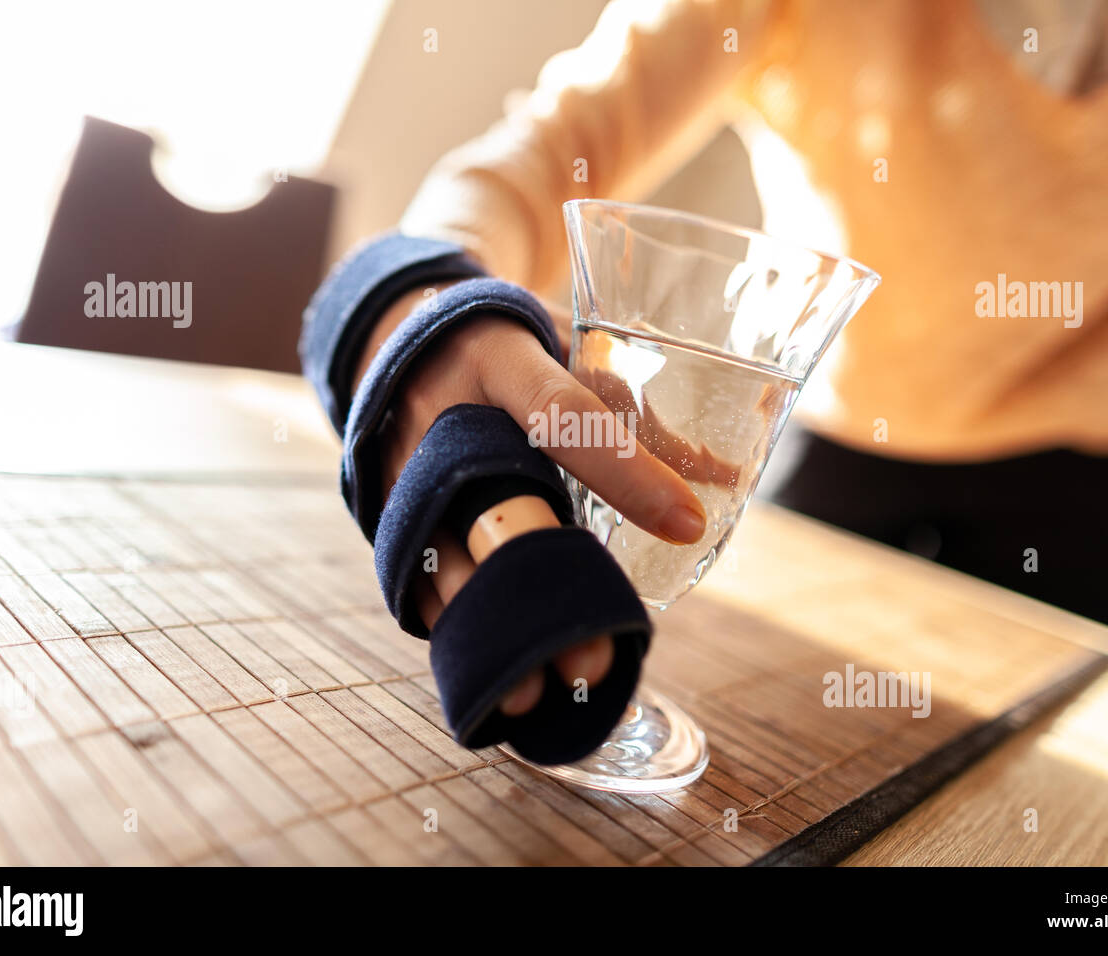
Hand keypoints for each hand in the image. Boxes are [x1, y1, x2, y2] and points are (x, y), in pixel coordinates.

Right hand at [355, 283, 706, 715]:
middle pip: (499, 511)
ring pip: (448, 562)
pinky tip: (492, 671)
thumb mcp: (561, 349)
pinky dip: (459, 627)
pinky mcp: (384, 513)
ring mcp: (405, 472)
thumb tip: (723, 475)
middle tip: (593, 656)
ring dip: (494, 631)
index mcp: (501, 364)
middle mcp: (445, 420)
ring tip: (536, 693)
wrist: (396, 347)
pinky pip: (418, 581)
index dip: (628, 473)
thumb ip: (633, 410)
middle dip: (545, 584)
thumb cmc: (505, 350)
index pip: (568, 418)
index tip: (688, 523)